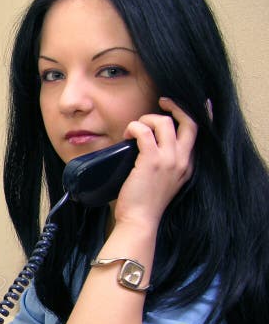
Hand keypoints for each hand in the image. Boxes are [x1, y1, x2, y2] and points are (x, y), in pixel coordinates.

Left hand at [117, 97, 196, 227]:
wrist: (140, 221)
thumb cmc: (144, 204)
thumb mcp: (163, 182)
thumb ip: (163, 165)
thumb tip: (144, 147)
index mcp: (187, 166)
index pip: (196, 133)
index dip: (192, 115)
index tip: (183, 106)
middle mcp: (182, 160)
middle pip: (189, 122)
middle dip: (175, 107)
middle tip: (162, 102)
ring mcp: (169, 160)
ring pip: (164, 122)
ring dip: (146, 119)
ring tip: (134, 130)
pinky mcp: (151, 161)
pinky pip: (144, 131)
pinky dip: (134, 127)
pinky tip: (127, 135)